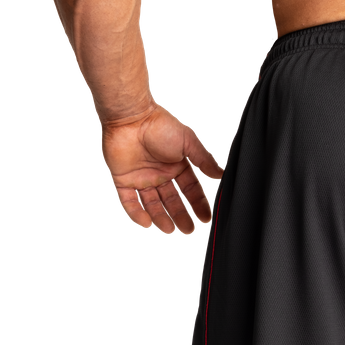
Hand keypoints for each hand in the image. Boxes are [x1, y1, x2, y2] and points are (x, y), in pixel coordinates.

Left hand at [101, 104, 223, 232]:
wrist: (131, 116)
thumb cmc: (159, 124)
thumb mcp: (188, 142)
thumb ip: (203, 160)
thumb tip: (221, 175)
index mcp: (176, 166)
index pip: (190, 190)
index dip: (197, 204)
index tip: (205, 218)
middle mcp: (160, 174)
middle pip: (171, 201)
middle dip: (180, 215)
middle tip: (187, 229)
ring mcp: (141, 178)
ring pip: (152, 204)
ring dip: (160, 217)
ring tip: (169, 229)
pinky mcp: (123, 179)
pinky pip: (129, 201)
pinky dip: (136, 213)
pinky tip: (146, 222)